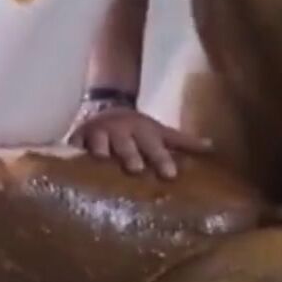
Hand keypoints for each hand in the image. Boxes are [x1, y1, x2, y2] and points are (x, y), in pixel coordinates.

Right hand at [67, 103, 212, 178]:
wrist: (106, 106)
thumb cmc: (138, 128)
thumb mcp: (160, 131)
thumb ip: (182, 142)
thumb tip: (211, 147)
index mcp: (143, 131)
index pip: (155, 146)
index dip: (162, 160)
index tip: (170, 174)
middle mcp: (121, 131)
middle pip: (127, 144)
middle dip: (130, 154)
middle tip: (135, 168)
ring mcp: (98, 132)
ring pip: (98, 142)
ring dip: (99, 150)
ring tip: (98, 159)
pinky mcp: (78, 136)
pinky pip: (74, 145)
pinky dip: (72, 152)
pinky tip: (70, 162)